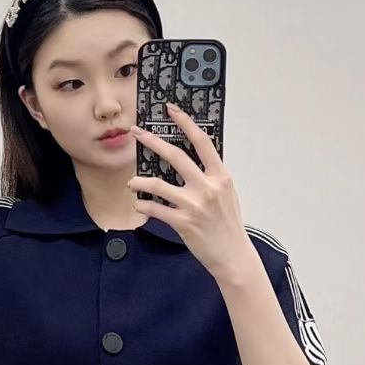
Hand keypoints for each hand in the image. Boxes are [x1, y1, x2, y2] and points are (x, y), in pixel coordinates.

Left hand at [128, 103, 255, 281]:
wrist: (233, 255)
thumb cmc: (228, 224)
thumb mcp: (227, 194)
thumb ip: (211, 176)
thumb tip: (192, 159)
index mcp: (220, 176)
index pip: (202, 142)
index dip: (185, 123)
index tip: (171, 110)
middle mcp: (207, 187)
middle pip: (175, 156)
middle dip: (152, 141)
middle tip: (137, 133)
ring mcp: (194, 205)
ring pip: (158, 184)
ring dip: (139, 181)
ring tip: (131, 182)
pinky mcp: (183, 222)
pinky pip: (155, 209)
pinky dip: (143, 205)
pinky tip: (139, 204)